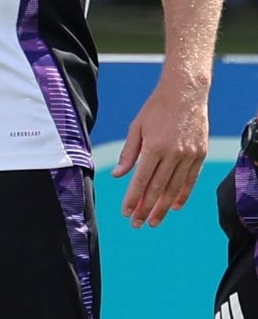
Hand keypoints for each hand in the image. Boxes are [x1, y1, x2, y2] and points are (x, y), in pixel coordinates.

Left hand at [111, 80, 208, 227]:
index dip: (133, 199)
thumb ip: (128, 154)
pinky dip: (182, 194)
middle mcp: (173, 154)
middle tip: (137, 224)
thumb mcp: (136, 128)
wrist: (186, 93)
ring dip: (163, 207)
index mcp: (154, 148)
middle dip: (146, 209)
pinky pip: (191, 179)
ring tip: (154, 221)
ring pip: (174, 188)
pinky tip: (174, 207)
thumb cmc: (156, 109)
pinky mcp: (200, 154)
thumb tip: (118, 176)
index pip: (141, 181)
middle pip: (157, 189)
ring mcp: (189, 155)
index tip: (126, 213)